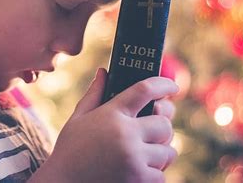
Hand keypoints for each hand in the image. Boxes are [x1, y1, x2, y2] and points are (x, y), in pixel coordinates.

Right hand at [30, 68, 178, 182]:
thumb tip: (103, 71)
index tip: (173, 86)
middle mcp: (126, 135)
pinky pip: (161, 175)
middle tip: (154, 131)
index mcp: (111, 114)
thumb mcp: (78, 119)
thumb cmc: (69, 151)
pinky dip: (154, 174)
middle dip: (162, 127)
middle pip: (164, 124)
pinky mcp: (139, 181)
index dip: (163, 85)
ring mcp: (134, 160)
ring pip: (168, 151)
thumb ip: (94, 94)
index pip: (145, 90)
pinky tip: (139, 171)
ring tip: (145, 153)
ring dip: (160, 152)